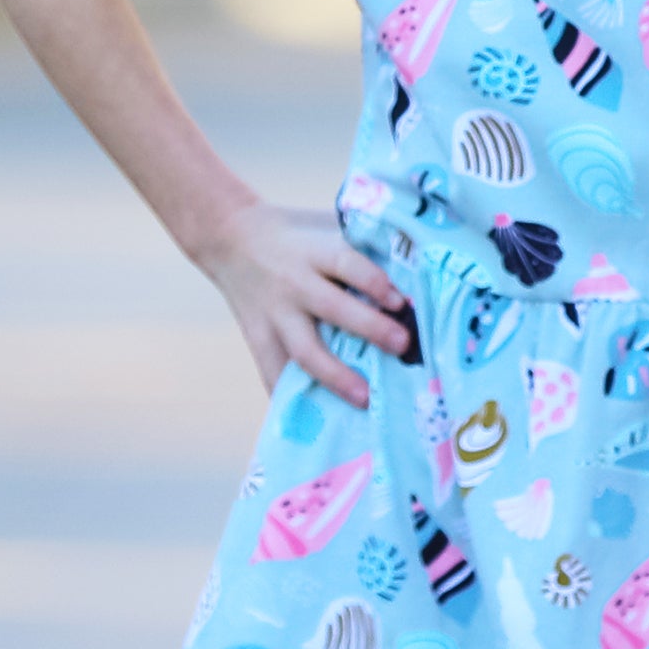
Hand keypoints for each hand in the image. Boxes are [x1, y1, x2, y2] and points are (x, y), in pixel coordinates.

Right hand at [194, 199, 413, 404]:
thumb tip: (419, 267)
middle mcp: (295, 283)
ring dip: (337, 377)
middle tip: (402, 346)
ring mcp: (275, 315)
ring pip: (306, 351)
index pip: (347, 264)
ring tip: (365, 398)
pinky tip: (316, 420)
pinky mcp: (258, 338)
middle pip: (333, 309)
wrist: (229, 237)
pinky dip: (292, 398)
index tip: (400, 301)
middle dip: (370, 328)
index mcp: (315, 252)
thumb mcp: (325, 228)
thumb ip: (362, 246)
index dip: (374, 282)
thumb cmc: (297, 236)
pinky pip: (274, 373)